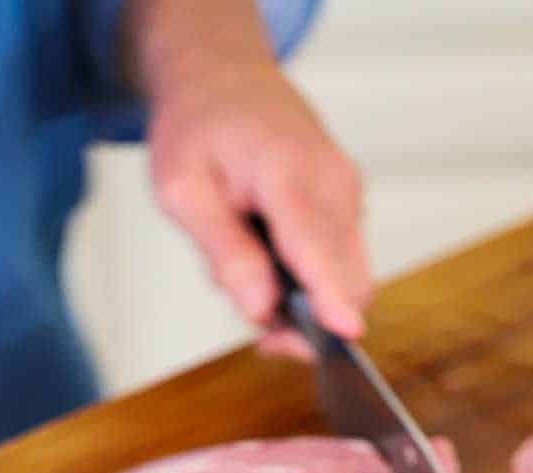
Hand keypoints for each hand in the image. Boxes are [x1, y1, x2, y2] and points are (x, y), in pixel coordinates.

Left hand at [148, 59, 371, 356]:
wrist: (225, 78)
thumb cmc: (199, 128)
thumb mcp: (181, 190)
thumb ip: (224, 252)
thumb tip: (261, 308)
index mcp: (286, 171)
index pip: (316, 246)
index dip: (332, 297)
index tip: (347, 334)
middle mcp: (333, 183)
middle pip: (345, 280)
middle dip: (306, 321)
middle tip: (257, 328)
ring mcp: (349, 194)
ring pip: (346, 280)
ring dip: (304, 302)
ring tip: (251, 278)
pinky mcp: (351, 206)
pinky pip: (341, 265)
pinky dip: (310, 280)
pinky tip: (271, 260)